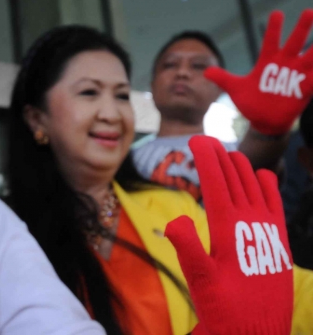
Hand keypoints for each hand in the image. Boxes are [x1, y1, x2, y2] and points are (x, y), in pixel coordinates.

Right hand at [165, 136, 292, 333]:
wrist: (257, 332)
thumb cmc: (224, 308)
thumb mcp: (198, 280)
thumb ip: (187, 247)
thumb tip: (176, 219)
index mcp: (228, 227)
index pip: (216, 180)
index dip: (205, 157)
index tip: (196, 139)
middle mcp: (251, 221)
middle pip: (234, 176)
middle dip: (219, 155)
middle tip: (205, 140)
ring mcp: (268, 228)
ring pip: (254, 185)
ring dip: (239, 166)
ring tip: (227, 154)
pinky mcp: (278, 239)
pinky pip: (274, 201)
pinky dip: (266, 184)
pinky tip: (260, 177)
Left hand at [205, 9, 312, 134]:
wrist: (263, 120)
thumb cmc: (251, 101)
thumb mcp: (235, 89)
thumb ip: (223, 78)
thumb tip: (205, 71)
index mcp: (268, 62)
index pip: (270, 41)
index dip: (273, 29)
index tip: (276, 13)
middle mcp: (284, 65)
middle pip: (294, 43)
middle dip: (301, 28)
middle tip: (308, 12)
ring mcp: (296, 76)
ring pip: (309, 58)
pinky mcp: (303, 90)